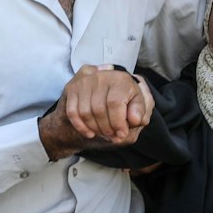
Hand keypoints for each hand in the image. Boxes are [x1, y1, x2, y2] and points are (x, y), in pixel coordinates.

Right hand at [38, 65, 153, 158]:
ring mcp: (84, 82)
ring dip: (94, 128)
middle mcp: (101, 76)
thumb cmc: (124, 101)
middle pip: (99, 109)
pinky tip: (90, 133)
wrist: (106, 92)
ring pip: (85, 112)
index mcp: (121, 78)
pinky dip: (81, 127)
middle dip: (106, 128)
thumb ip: (140, 112)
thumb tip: (134, 119)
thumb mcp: (138, 106)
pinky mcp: (71, 89)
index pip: (115, 103)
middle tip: (112, 136)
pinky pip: (72, 112)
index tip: (121, 134)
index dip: (118, 123)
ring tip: (103, 134)